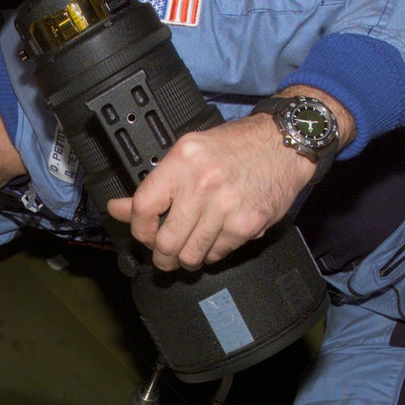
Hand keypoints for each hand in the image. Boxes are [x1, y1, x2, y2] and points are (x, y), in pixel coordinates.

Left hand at [108, 88, 351, 271]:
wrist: (285, 143)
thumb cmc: (237, 146)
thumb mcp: (189, 154)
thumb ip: (155, 185)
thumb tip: (119, 209)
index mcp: (182, 161)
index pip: (143, 208)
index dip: (138, 230)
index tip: (143, 234)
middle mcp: (202, 183)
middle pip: (165, 241)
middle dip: (161, 256)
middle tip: (164, 256)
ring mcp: (225, 207)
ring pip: (190, 254)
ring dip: (185, 260)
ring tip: (187, 254)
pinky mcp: (246, 225)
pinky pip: (217, 253)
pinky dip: (212, 254)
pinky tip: (214, 241)